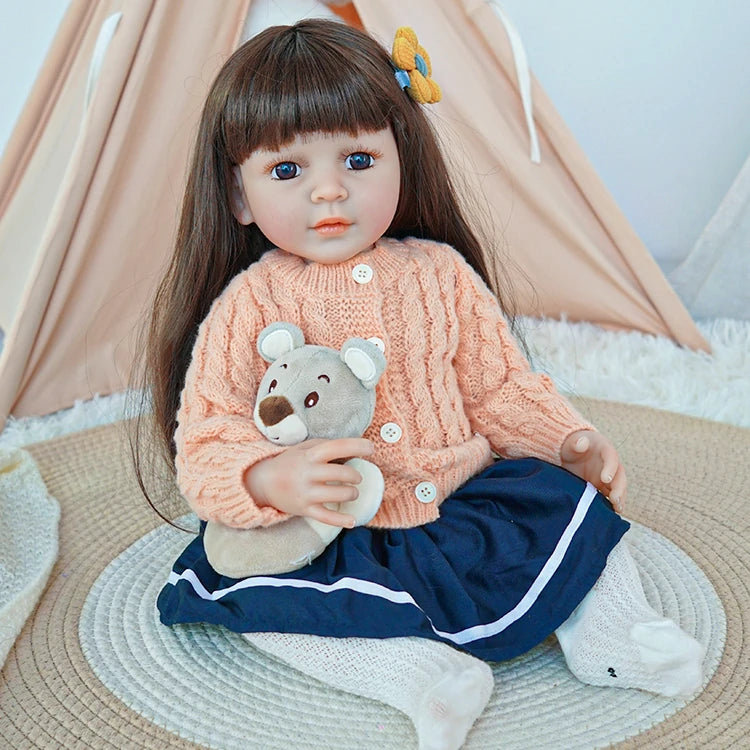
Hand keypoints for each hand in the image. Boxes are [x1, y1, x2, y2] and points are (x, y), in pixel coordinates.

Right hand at [244, 438, 373, 527]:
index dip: (356, 446)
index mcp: (310, 455)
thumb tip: (350, 447)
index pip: (336, 447)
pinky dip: (341, 520)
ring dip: (351, 493)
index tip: (370, 448)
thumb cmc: (289, 462)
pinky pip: (326, 517)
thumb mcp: (303, 448)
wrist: (262, 482)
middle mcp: (308, 473)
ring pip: (338, 495)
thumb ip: (324, 445)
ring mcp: (306, 493)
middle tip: (356, 477)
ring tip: (352, 492)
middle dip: (355, 476)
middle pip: (341, 473)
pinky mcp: (304, 509)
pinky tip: (353, 520)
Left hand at [560, 430, 626, 512]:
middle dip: (619, 487)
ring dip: (620, 498)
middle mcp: (611, 464)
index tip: (605, 479)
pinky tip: (611, 514)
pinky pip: (611, 496)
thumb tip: (581, 443)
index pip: (611, 457)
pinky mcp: (605, 487)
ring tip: (618, 509)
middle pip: (619, 475)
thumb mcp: (571, 443)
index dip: (610, 468)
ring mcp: (609, 476)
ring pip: (619, 488)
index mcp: (605, 449)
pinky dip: (613, 504)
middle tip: (615, 499)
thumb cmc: (572, 446)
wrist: (571, 454)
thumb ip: (576, 443)